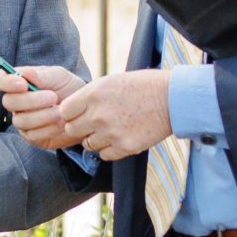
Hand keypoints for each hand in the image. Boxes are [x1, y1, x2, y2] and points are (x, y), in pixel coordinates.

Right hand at [0, 65, 85, 150]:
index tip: (23, 85)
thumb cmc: (69, 88)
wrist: (86, 110)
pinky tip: (62, 123)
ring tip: (61, 111)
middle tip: (53, 97)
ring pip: (20, 120)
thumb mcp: (59, 76)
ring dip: (42, 116)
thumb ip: (42, 75)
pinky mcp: (32, 136)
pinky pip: (32, 135)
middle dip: (31, 100)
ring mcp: (23, 120)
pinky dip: (48, 129)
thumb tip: (24, 74)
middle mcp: (16, 102)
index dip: (6, 82)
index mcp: (19, 83)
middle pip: (8, 102)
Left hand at [55, 69, 174, 161]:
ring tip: (110, 129)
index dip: (71, 113)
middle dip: (80, 128)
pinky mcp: (124, 147)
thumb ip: (89, 96)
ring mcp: (111, 133)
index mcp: (93, 94)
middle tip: (93, 123)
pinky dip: (109, 149)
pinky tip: (120, 137)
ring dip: (95, 139)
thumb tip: (71, 111)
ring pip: (88, 145)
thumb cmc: (141, 86)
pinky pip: (104, 155)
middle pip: (72, 130)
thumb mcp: (110, 81)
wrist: (171, 98)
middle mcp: (98, 115)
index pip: (64, 112)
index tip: (80, 113)